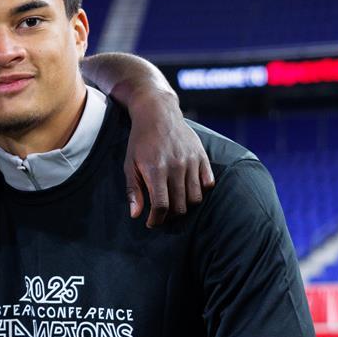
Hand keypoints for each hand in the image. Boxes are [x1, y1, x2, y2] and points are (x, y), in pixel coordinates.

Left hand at [126, 94, 213, 225]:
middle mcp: (176, 167)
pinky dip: (200, 191)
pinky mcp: (202, 156)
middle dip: (169, 215)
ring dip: (185, 205)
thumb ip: (133, 190)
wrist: (158, 113)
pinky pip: (207, 184)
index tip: (151, 223)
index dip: (157, 220)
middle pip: (180, 206)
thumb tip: (136, 215)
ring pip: (195, 198)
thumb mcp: (129, 165)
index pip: (162, 206)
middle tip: (161, 212)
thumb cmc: (140, 141)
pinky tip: (187, 189)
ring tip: (174, 201)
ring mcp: (191, 161)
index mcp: (155, 170)